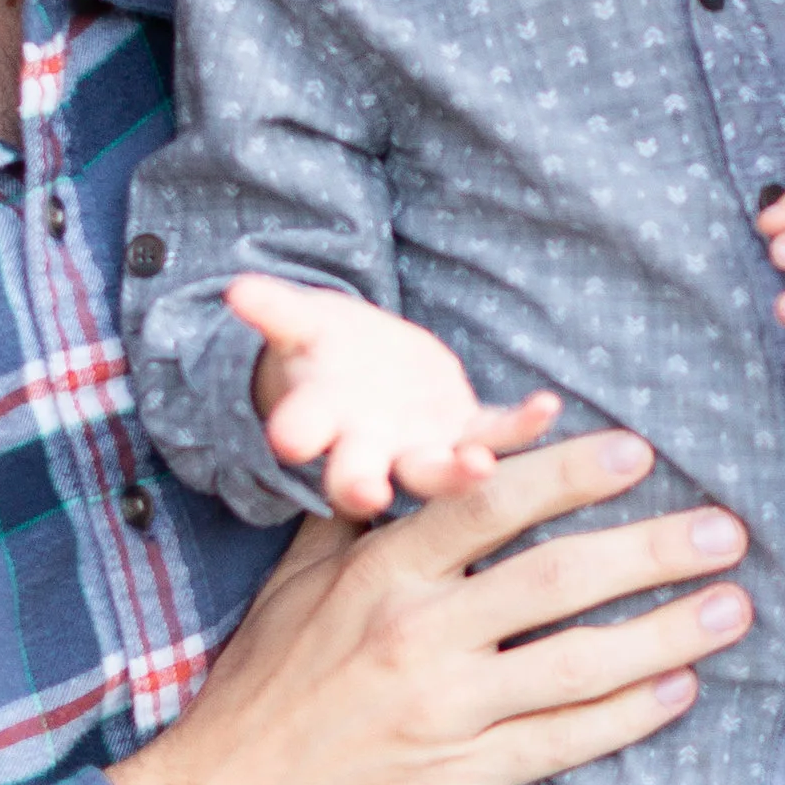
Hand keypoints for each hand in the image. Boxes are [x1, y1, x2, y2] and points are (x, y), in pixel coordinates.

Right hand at [111, 429, 753, 784]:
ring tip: (733, 607)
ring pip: (577, 662)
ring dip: (666, 632)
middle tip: (728, 529)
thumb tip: (428, 453)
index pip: (490, 501)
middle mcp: (418, 632)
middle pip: (558, 576)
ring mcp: (444, 709)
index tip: (640, 452)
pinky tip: (681, 690)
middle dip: (653, 549)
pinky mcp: (460, 777)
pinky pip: (563, 740)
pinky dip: (628, 714)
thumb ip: (363, 517)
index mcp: (380, 571)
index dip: (571, 472)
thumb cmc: (259, 691)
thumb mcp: (294, 583)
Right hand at [228, 272, 559, 518]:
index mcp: (321, 421)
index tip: (288, 438)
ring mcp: (419, 447)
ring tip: (479, 467)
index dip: (296, 433)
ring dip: (456, 473)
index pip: (302, 431)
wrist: (368, 372)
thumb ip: (276, 312)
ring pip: (433, 471)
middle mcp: (368, 448)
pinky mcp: (466, 433)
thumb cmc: (327, 351)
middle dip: (360, 483)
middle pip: (360, 474)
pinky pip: (494, 434)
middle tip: (365, 494)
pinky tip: (546, 406)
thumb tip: (238, 290)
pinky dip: (520, 425)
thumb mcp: (301, 326)